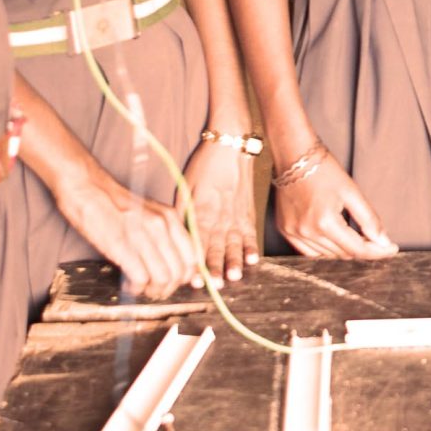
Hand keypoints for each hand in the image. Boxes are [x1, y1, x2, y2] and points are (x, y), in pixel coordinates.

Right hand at [63, 176, 197, 297]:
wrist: (87, 188)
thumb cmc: (115, 203)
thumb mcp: (150, 214)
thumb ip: (166, 235)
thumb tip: (177, 264)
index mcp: (170, 217)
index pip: (192, 257)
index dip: (185, 277)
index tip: (175, 283)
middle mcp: (161, 225)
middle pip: (179, 272)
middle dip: (168, 288)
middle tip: (156, 290)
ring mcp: (142, 235)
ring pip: (163, 278)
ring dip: (153, 290)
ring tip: (142, 288)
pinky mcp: (121, 246)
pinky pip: (141, 278)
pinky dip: (137, 287)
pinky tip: (130, 283)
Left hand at [182, 140, 261, 282]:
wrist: (230, 146)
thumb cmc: (204, 165)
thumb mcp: (186, 187)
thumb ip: (183, 212)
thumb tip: (177, 234)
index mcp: (202, 211)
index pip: (198, 242)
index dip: (196, 261)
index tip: (194, 278)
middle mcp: (220, 217)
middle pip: (217, 247)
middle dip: (216, 267)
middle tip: (216, 285)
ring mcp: (236, 216)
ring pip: (235, 243)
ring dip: (235, 261)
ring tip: (235, 276)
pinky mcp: (248, 213)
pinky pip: (250, 233)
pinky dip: (251, 247)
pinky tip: (252, 260)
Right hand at [273, 150, 397, 257]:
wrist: (294, 155)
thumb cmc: (324, 169)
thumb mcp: (352, 192)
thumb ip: (369, 219)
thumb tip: (384, 242)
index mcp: (325, 222)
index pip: (357, 249)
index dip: (378, 251)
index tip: (391, 249)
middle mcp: (307, 231)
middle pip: (343, 254)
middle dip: (363, 249)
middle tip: (376, 240)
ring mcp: (293, 233)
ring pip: (327, 256)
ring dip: (345, 250)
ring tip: (358, 237)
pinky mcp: (285, 230)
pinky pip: (309, 252)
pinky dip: (325, 250)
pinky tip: (336, 239)